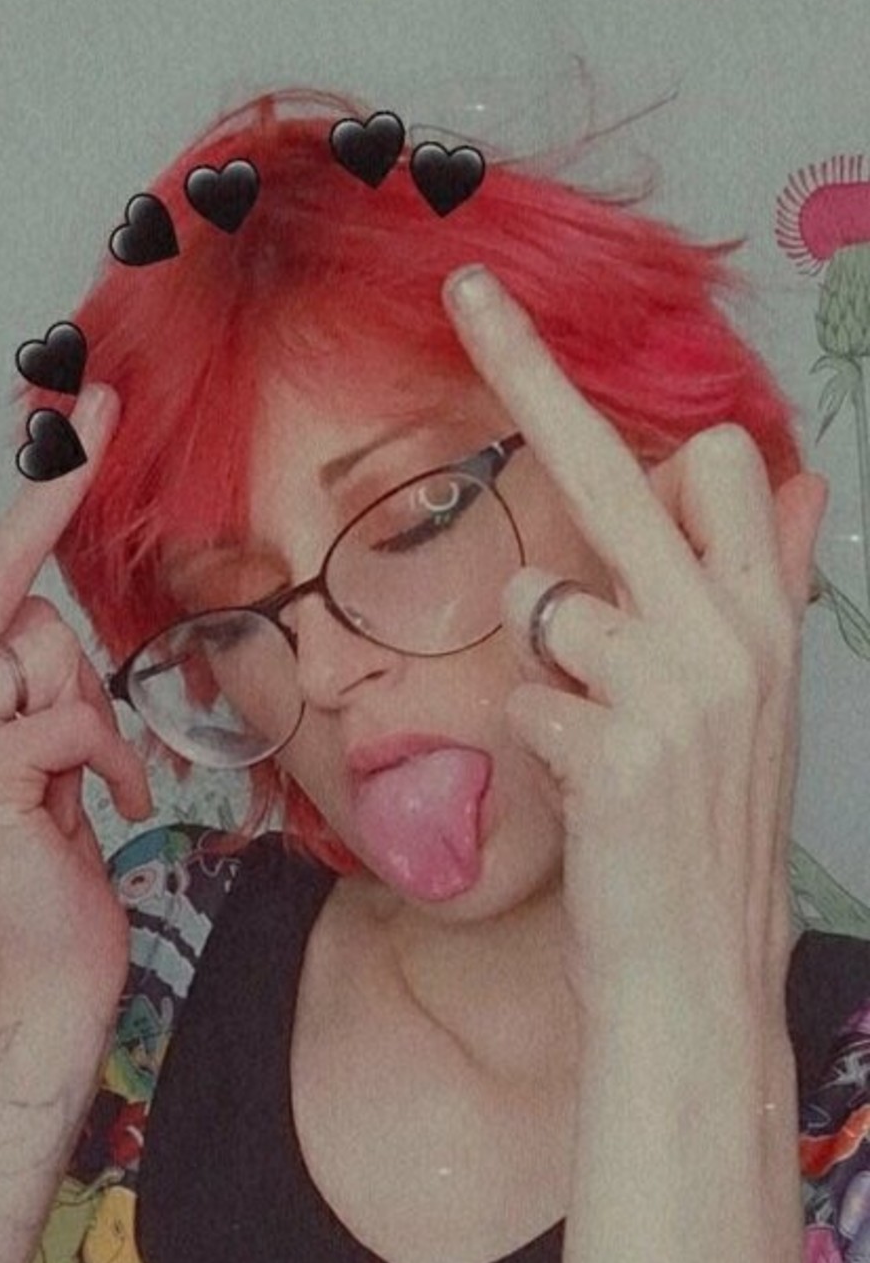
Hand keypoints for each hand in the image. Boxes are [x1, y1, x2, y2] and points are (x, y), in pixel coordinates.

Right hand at [0, 385, 151, 1025]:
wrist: (41, 975)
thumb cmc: (40, 861)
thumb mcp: (17, 740)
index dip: (43, 492)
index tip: (98, 405)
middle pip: (21, 609)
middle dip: (71, 675)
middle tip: (69, 758)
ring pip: (46, 656)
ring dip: (88, 723)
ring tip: (72, 789)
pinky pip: (67, 713)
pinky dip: (104, 761)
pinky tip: (91, 810)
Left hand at [443, 267, 826, 1022]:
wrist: (700, 969)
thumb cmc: (708, 832)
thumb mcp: (758, 704)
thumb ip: (764, 588)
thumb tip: (794, 487)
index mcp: (763, 618)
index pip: (719, 464)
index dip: (651, 439)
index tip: (563, 374)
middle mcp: (728, 638)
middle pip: (617, 470)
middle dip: (532, 374)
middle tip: (468, 292)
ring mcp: (672, 693)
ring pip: (541, 602)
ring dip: (539, 659)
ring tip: (587, 730)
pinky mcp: (614, 754)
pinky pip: (521, 699)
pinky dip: (531, 741)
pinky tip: (579, 789)